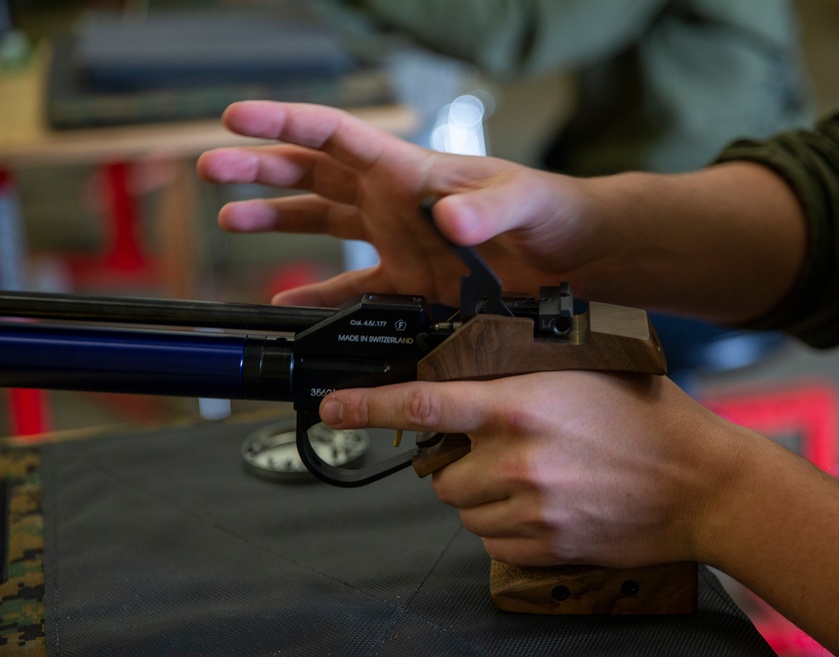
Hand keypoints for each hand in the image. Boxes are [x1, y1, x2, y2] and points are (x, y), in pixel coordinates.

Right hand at [196, 101, 603, 307]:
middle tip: (213, 165)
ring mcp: (397, 239)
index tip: (236, 116)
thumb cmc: (551, 211)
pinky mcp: (410, 280)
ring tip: (229, 219)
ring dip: (276, 221)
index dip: (286, 122)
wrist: (571, 255)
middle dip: (262, 167)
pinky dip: (319, 296)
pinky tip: (288, 302)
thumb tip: (451, 221)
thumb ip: (488, 209)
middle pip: (314, 174)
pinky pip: (353, 288)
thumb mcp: (524, 203)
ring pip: (322, 223)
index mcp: (412, 171)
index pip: (338, 136)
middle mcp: (394, 201)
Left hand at [319, 370, 744, 567]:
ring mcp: (530, 508)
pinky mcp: (545, 546)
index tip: (332, 407)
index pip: (423, 402)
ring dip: (481, 494)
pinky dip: (504, 525)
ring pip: (463, 509)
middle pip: (440, 472)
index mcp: (520, 404)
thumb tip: (467, 368)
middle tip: (501, 447)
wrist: (702, 483)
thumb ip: (520, 368)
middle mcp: (517, 458)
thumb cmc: (646, 417)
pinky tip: (545, 504)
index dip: (368, 406)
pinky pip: (492, 541)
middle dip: (457, 461)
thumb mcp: (582, 370)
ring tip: (533, 476)